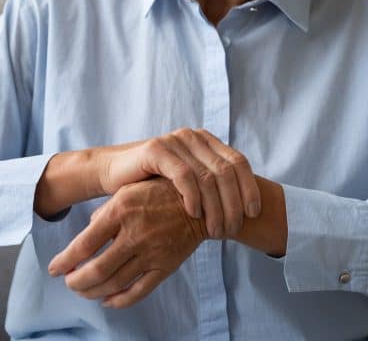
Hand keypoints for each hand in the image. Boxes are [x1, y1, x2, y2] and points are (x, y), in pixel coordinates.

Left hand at [47, 179, 207, 307]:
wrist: (200, 201)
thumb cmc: (158, 192)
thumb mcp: (127, 191)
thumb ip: (104, 213)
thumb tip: (86, 237)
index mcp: (121, 210)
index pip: (84, 244)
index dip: (64, 261)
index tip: (54, 269)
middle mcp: (134, 234)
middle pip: (96, 270)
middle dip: (76, 282)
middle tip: (69, 282)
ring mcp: (151, 252)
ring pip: (114, 283)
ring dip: (93, 292)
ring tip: (83, 291)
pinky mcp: (165, 266)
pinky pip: (138, 291)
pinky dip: (119, 301)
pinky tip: (107, 300)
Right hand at [97, 128, 259, 238]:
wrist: (114, 175)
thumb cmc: (155, 186)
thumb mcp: (190, 184)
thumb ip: (214, 186)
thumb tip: (247, 209)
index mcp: (207, 142)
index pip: (239, 162)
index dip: (249, 188)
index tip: (252, 214)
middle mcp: (194, 137)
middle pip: (227, 171)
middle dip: (233, 204)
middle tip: (231, 229)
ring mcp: (176, 140)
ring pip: (208, 176)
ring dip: (215, 207)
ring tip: (215, 229)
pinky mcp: (156, 149)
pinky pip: (184, 175)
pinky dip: (193, 196)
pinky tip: (194, 214)